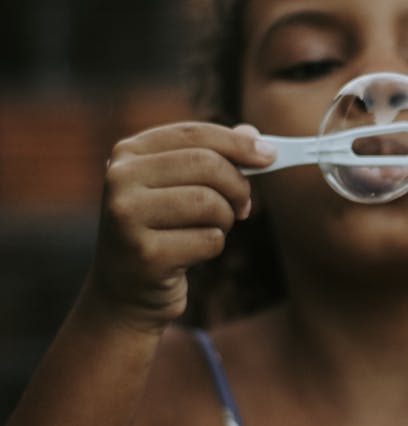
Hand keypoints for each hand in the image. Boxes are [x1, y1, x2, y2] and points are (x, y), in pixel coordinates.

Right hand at [87, 122, 274, 331]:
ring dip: (225, 219)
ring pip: (209, 203)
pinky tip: (192, 254)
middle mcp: (120, 179)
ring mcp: (128, 217)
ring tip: (213, 229)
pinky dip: (214, 247)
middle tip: (244, 206)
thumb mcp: (178, 187)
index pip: (194, 134)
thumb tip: (255, 136)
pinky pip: (208, 240)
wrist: (125, 292)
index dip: (238, 143)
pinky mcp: (145, 255)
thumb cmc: (161, 230)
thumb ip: (212, 155)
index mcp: (128, 153)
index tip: (270, 155)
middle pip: (206, 165)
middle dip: (237, 186)